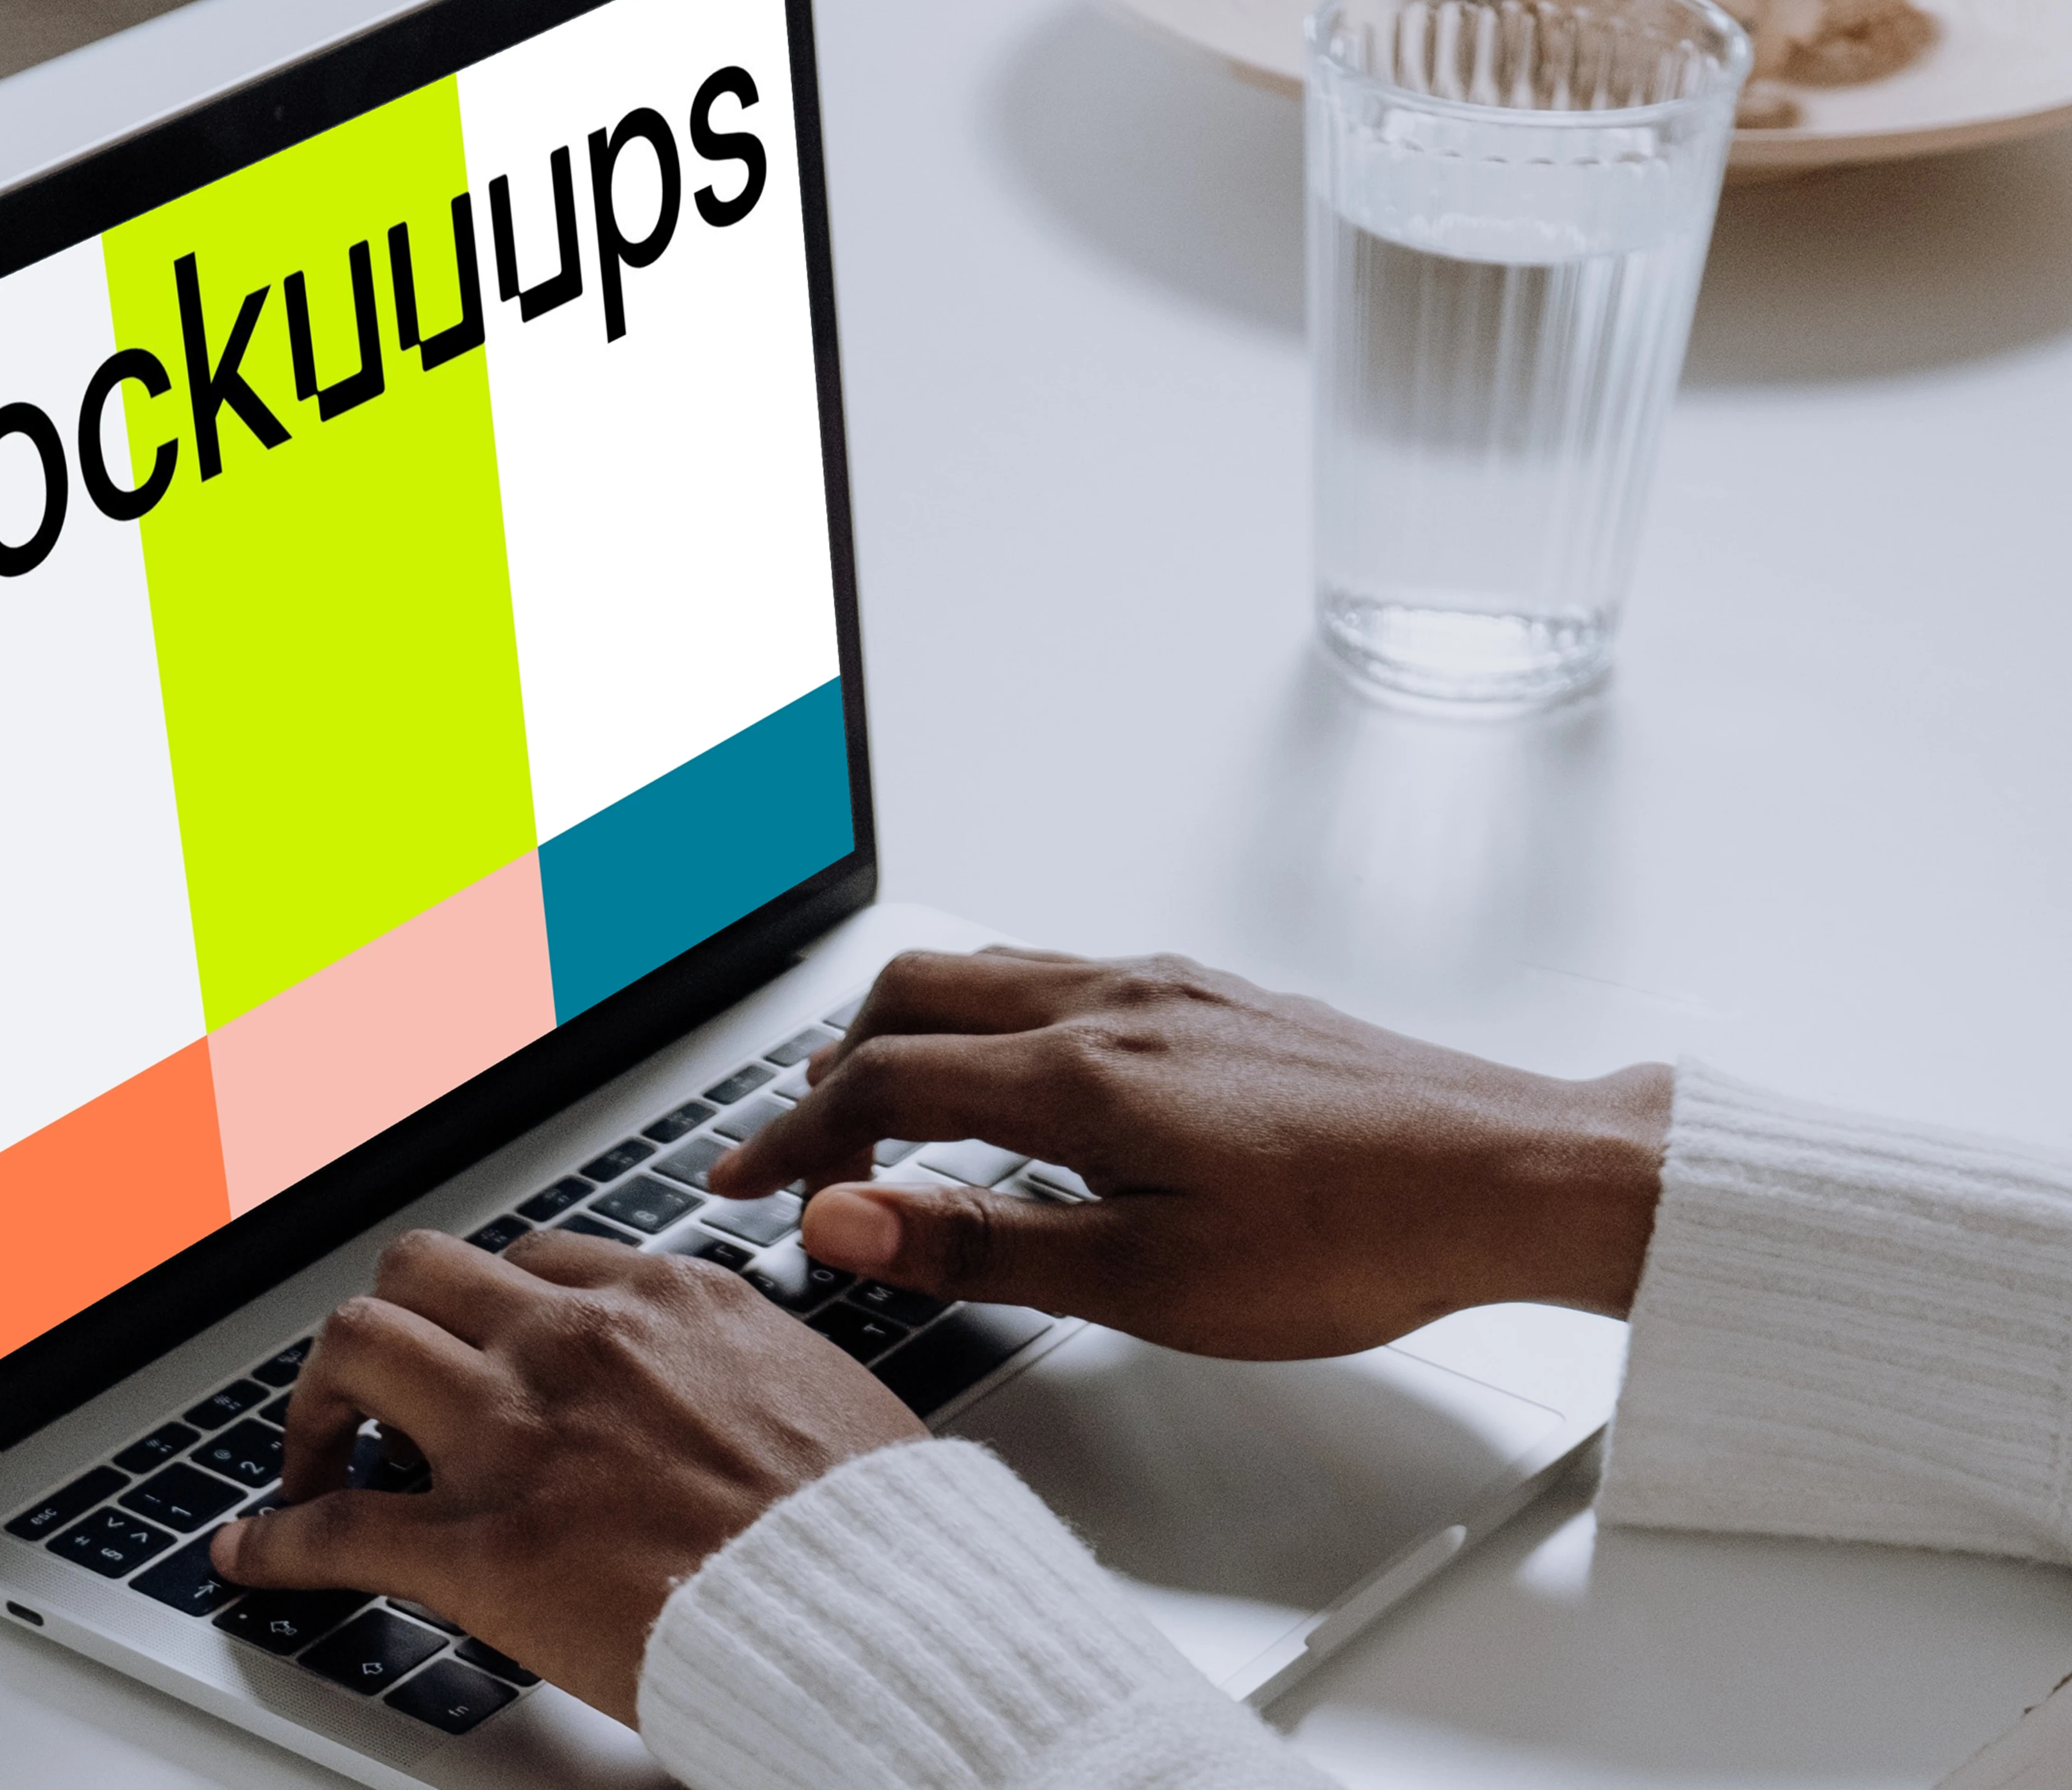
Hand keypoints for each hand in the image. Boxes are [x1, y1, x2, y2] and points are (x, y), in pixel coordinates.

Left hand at [208, 1227, 924, 1720]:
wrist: (885, 1619)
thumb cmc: (875, 1531)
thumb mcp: (814, 1390)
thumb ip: (733, 1365)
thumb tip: (719, 1383)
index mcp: (664, 1301)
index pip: (527, 1260)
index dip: (480, 1309)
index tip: (465, 1344)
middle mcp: (576, 1342)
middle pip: (418, 1275)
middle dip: (384, 1328)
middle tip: (374, 1392)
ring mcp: (519, 1436)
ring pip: (356, 1350)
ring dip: (315, 1405)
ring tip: (310, 1458)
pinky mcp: (482, 1545)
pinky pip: (335, 1525)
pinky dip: (276, 1537)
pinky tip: (253, 1552)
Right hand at [708, 946, 1671, 1358]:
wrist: (1514, 1173)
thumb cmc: (1354, 1243)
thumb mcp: (1149, 1283)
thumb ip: (982, 1244)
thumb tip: (842, 1218)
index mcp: (1080, 1078)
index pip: (878, 1086)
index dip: (791, 1138)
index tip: (740, 1183)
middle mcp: (1111, 1005)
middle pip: (910, 997)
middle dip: (829, 1068)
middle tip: (799, 1145)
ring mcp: (1165, 986)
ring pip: (985, 971)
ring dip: (906, 1029)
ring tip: (881, 1100)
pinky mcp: (1214, 991)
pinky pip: (1059, 971)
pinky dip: (990, 1012)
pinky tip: (1020, 1069)